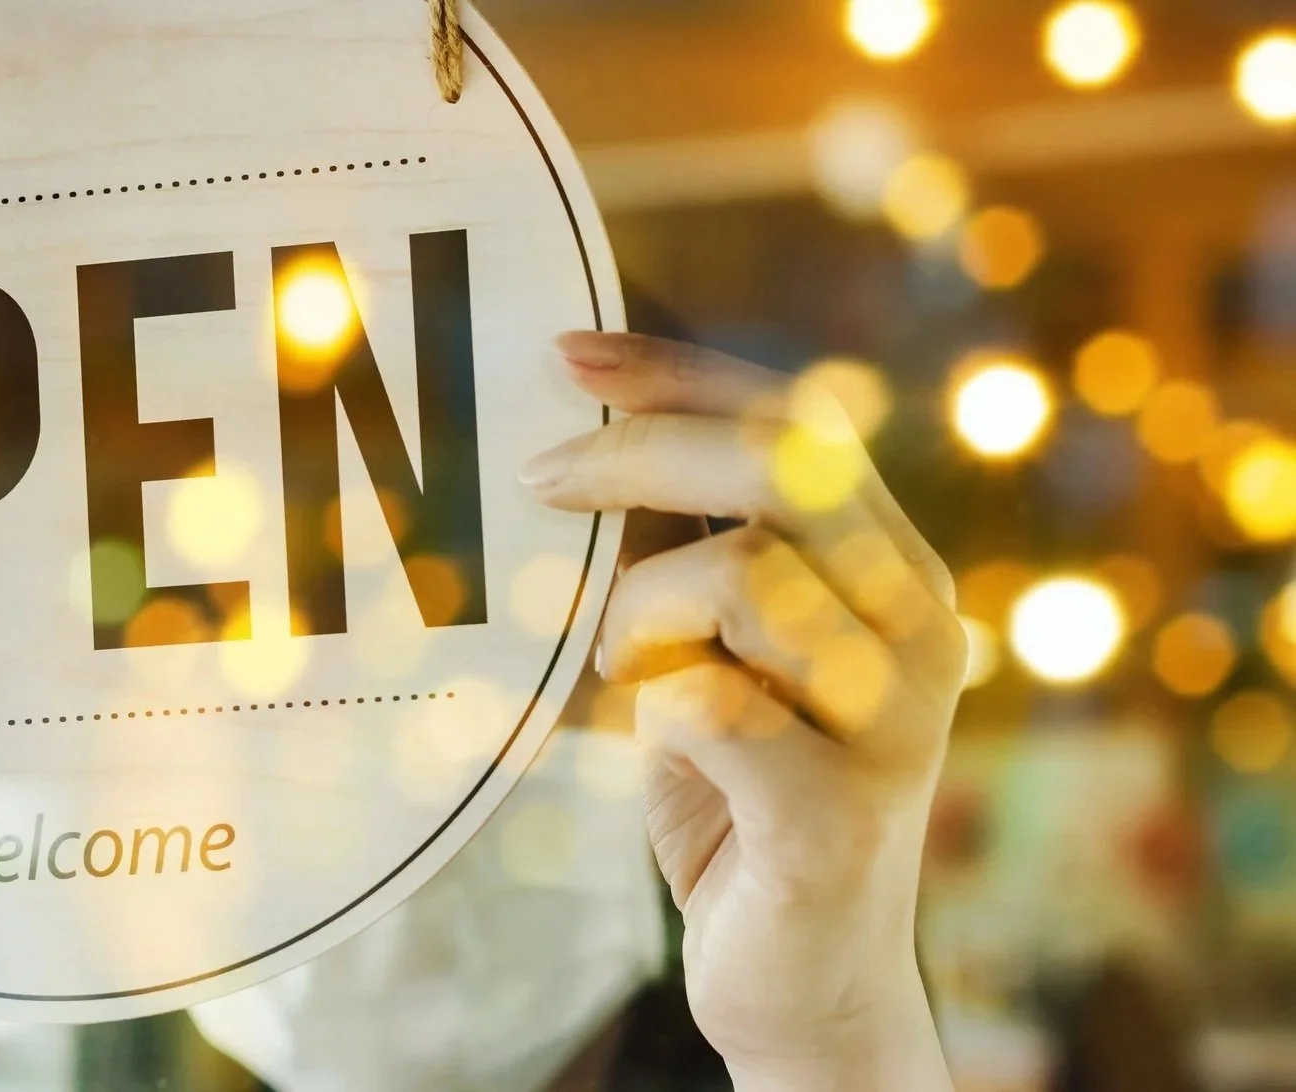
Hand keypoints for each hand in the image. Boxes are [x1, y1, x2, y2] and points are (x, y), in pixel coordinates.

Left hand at [523, 333, 964, 1090]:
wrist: (809, 980)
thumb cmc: (744, 796)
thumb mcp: (717, 650)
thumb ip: (688, 552)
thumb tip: (584, 440)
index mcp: (894, 570)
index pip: (799, 422)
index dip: (677, 373)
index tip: (567, 353)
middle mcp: (920, 626)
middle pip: (784, 466)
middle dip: (637, 452)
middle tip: (539, 481)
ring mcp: (896, 723)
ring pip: (742, 576)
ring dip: (638, 616)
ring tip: (628, 675)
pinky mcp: (838, 818)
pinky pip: (708, 703)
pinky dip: (650, 708)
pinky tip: (656, 741)